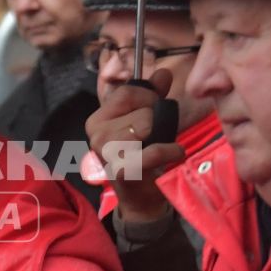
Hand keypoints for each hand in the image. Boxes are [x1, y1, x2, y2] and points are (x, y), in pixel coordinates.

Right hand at [84, 67, 186, 223]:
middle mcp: (96, 134)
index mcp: (97, 119)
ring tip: (163, 145)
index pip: (127, 92)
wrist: (140, 197)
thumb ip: (153, 95)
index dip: (149, 98)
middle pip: (140, 110)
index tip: (155, 110)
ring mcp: (105, 153)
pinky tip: (175, 154)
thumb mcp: (145, 120)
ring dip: (165, 135)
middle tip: (159, 134)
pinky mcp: (120, 170)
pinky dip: (171, 151)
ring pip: (147, 126)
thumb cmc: (141, 156)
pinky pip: (153, 150)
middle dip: (158, 119)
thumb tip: (163, 72)